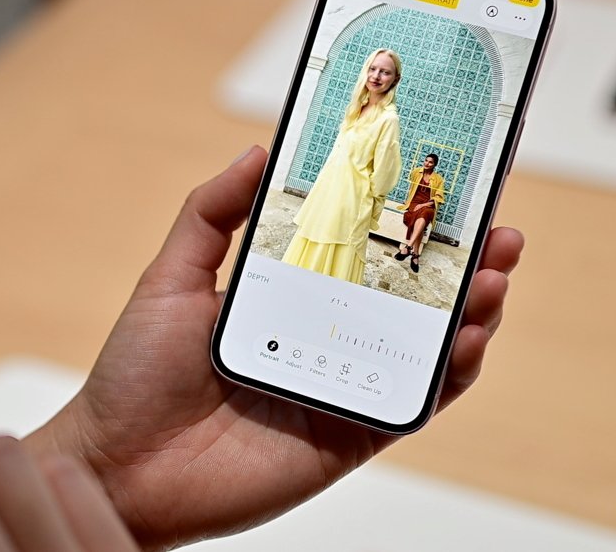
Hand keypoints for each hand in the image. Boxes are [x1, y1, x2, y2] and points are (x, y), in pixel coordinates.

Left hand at [26, 146, 522, 549]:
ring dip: (472, 311)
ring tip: (495, 274)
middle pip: (411, 296)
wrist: (119, 466)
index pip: (363, 250)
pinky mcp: (351, 433)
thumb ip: (212, 213)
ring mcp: (343, 383)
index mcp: (289, 296)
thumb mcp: (171, 276)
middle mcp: (324, 337)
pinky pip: (415, 403)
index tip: (445, 184)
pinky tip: (467, 339)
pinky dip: (450, 374)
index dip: (408, 222)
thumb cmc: (135, 377)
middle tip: (496, 229)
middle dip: (462, 262)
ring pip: (427, 346)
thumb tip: (258, 151)